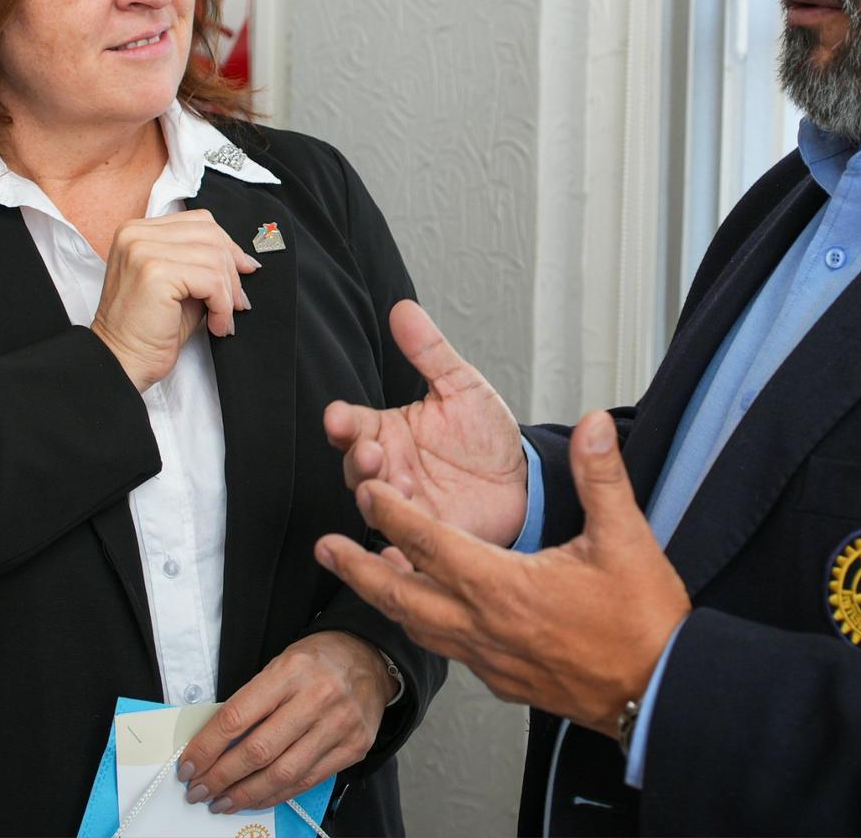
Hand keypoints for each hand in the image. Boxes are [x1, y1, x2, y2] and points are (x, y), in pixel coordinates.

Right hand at [90, 210, 259, 390]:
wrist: (120, 362)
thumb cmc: (149, 330)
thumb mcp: (178, 284)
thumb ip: (201, 262)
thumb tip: (243, 260)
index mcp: (138, 231)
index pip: (200, 222)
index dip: (228, 247)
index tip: (243, 271)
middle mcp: (136, 235)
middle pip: (210, 234)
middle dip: (232, 270)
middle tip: (237, 302)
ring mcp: (143, 251)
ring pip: (214, 257)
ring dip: (228, 293)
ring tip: (223, 318)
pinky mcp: (154, 273)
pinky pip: (210, 280)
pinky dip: (222, 305)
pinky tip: (216, 325)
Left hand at [175, 631, 393, 812]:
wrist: (370, 657)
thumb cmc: (318, 661)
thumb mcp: (279, 664)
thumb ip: (251, 701)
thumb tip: (212, 745)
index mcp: (291, 670)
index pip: (237, 717)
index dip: (206, 748)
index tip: (188, 767)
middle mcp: (317, 697)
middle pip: (257, 751)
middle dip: (220, 778)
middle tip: (199, 791)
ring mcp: (339, 725)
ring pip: (282, 773)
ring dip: (245, 794)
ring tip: (222, 802)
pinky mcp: (354, 747)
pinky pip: (308, 781)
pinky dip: (277, 795)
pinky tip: (257, 798)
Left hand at [316, 411, 689, 736]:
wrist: (658, 693)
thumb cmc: (641, 623)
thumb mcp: (625, 539)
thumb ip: (601, 477)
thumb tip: (594, 426)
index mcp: (502, 587)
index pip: (429, 544)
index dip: (392, 514)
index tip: (366, 492)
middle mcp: (484, 627)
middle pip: (401, 595)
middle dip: (357, 569)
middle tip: (324, 549)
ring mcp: (491, 660)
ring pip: (420, 628)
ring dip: (387, 599)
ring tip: (365, 577)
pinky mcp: (504, 681)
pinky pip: (450, 650)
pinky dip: (426, 627)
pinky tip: (429, 617)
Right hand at [323, 301, 528, 545]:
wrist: (523, 479)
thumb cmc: (485, 432)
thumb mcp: (461, 386)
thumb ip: (430, 352)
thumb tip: (404, 308)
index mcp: (388, 431)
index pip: (352, 425)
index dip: (341, 422)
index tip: (337, 417)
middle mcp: (389, 468)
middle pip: (355, 467)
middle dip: (358, 461)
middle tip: (371, 453)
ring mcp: (404, 505)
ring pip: (376, 505)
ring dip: (378, 498)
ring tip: (396, 486)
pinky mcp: (425, 536)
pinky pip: (402, 548)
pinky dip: (396, 552)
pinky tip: (399, 551)